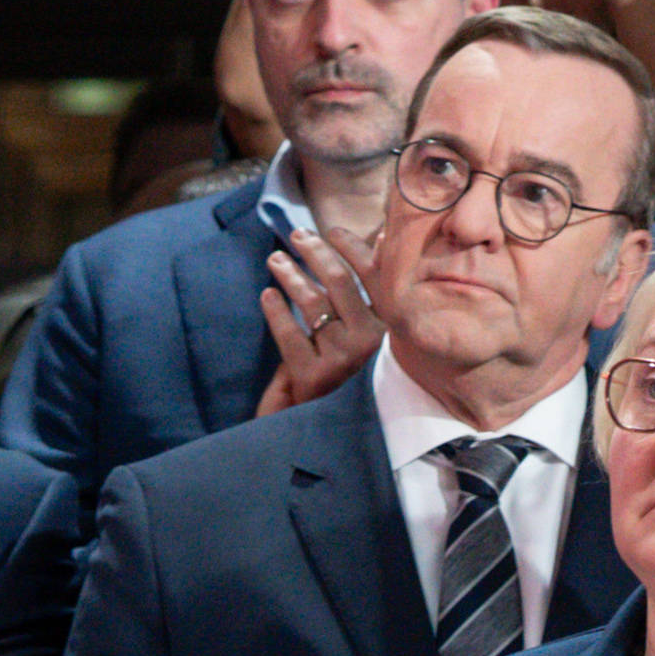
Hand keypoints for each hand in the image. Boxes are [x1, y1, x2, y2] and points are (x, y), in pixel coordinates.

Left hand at [252, 225, 384, 417]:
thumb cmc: (343, 366)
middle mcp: (369, 342)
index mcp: (386, 327)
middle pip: (339, 283)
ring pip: (312, 304)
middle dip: (316, 253)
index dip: (352, 248)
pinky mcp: (313, 376)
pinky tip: (268, 294)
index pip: (373, 276)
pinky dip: (275, 311)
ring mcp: (342, 360)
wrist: (325, 425)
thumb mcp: (362, 328)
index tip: (331, 230)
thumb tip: (385, 237)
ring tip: (275, 260)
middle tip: (297, 236)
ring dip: (291, 275)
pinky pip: (289, 334)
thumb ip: (368, 290)